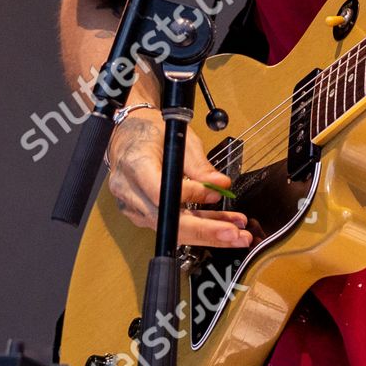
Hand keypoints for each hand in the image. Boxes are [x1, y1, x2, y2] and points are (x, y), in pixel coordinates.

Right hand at [106, 108, 252, 248]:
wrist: (128, 135)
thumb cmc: (151, 131)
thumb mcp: (180, 138)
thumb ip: (199, 165)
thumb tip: (221, 184)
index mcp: (136, 166)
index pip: (161, 192)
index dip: (190, 196)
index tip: (216, 195)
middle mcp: (130, 192)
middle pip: (168, 222)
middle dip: (205, 232)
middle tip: (234, 234)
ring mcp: (133, 207)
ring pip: (172, 229)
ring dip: (207, 232)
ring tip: (237, 232)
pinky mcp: (140, 214)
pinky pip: (170, 225)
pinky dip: (197, 226)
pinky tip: (220, 224)